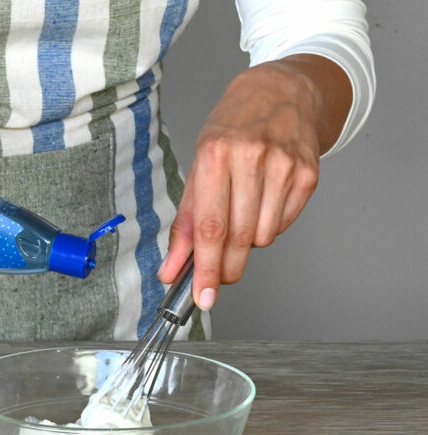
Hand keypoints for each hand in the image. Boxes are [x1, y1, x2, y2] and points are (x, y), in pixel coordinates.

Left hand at [158, 55, 351, 308]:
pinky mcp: (309, 173)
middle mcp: (251, 157)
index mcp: (215, 154)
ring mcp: (285, 165)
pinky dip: (268, 225)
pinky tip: (262, 201)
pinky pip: (283, 224)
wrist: (282, 90)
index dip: (205, 269)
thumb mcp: (198, 168)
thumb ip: (185, 224)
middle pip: (238, 237)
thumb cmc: (232, 129)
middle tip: (215, 281)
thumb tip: (172, 271)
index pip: (211, 227)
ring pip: (263, 236)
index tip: (202, 297)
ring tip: (241, 212)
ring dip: (247, 241)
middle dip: (225, 269)